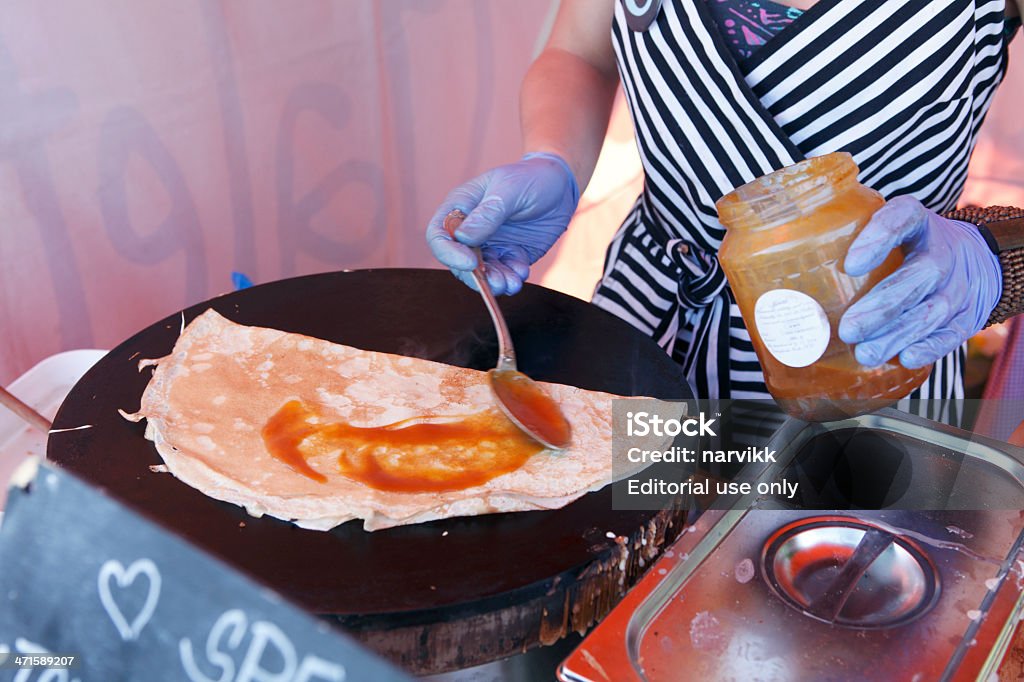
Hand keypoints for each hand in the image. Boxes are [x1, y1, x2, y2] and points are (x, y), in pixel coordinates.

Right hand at [425, 152, 579, 294]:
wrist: (560, 184)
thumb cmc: (531, 178)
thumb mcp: (510, 188)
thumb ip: (488, 213)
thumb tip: (463, 238)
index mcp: (461, 207)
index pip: (439, 235)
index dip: (448, 253)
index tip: (470, 263)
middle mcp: (471, 230)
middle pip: (459, 261)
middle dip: (476, 277)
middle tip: (496, 283)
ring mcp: (491, 244)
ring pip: (483, 272)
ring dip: (495, 282)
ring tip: (512, 284)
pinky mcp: (510, 254)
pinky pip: (505, 272)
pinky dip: (512, 277)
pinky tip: (522, 271)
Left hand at [838, 196, 1001, 368]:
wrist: (978, 261)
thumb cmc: (909, 248)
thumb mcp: (887, 228)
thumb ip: (841, 232)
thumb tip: (767, 247)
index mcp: (917, 222)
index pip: (902, 219)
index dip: (879, 238)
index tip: (851, 265)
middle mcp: (942, 252)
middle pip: (919, 275)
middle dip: (882, 306)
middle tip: (847, 329)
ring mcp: (958, 286)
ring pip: (931, 311)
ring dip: (897, 335)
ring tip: (865, 353)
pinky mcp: (966, 317)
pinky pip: (950, 334)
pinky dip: (928, 348)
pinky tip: (905, 358)